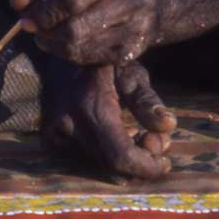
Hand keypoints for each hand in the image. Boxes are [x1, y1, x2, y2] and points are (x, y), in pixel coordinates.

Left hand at [9, 0, 160, 66]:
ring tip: (46, 36)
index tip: (26, 19)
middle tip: (34, 30)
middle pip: (77, 28)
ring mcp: (140, 26)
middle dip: (48, 32)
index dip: (45, 12)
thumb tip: (16, 1)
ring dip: (56, 45)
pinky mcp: (137, 49)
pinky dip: (72, 54)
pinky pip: (93, 58)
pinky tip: (66, 43)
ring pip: (82, 47)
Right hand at [41, 55, 175, 179]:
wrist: (58, 51)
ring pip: (98, 164)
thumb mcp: (128, 70)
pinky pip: (84, 159)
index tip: (165, 163)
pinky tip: (117, 134)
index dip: (146, 167)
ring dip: (124, 159)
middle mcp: (71, 124)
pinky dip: (105, 154)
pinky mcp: (50, 137)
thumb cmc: (100, 59)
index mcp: (92, 106)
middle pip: (111, 165)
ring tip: (139, 133)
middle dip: (139, 162)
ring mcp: (56, 132)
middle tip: (157, 141)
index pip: (120, 156)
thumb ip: (146, 100)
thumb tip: (169, 126)